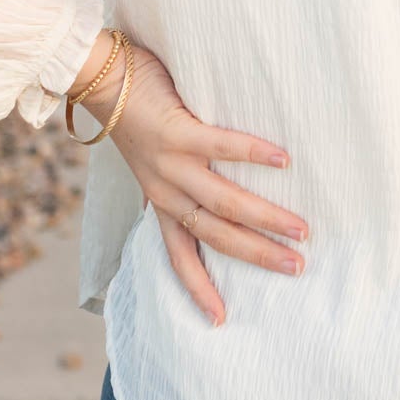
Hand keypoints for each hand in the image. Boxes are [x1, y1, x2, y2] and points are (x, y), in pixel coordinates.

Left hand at [79, 40, 306, 325]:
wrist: (98, 78)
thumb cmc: (135, 115)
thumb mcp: (152, 162)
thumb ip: (180, 181)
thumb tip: (218, 196)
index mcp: (160, 202)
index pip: (180, 256)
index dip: (199, 289)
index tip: (220, 320)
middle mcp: (165, 191)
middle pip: (216, 235)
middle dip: (258, 254)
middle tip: (297, 267)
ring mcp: (171, 164)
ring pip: (223, 202)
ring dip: (265, 218)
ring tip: (301, 228)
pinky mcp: (175, 132)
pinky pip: (220, 146)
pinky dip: (252, 154)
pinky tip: (283, 159)